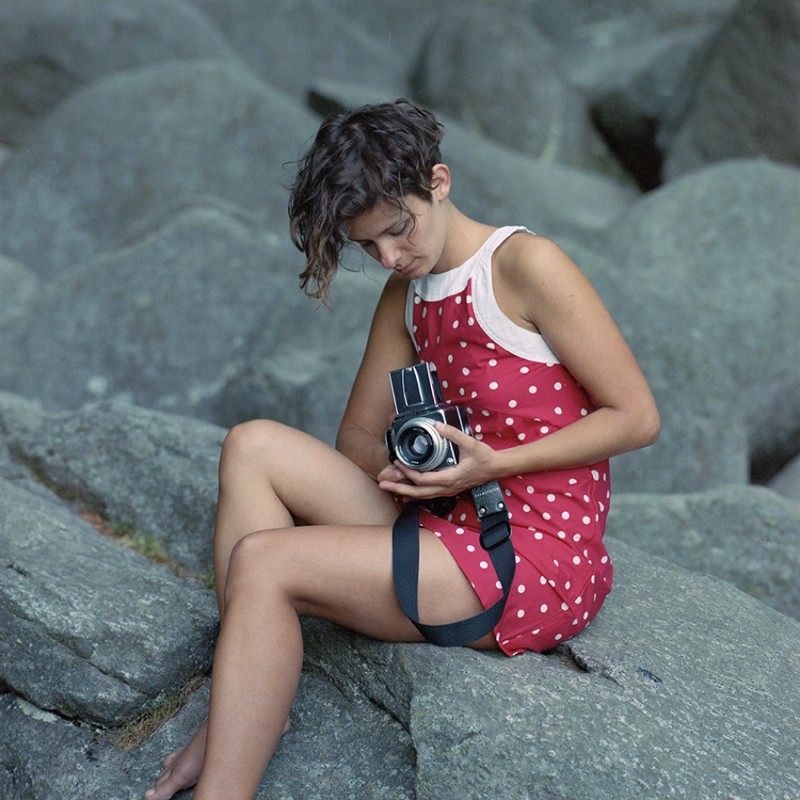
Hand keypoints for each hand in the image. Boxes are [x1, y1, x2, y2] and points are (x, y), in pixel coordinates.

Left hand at [378, 422, 497, 499]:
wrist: (497, 468)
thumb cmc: (485, 457)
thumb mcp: (471, 443)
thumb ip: (454, 434)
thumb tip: (438, 426)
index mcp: (450, 478)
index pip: (424, 479)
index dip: (408, 472)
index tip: (398, 462)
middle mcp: (447, 487)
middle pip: (419, 493)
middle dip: (399, 489)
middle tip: (382, 484)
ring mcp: (448, 490)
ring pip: (423, 496)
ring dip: (405, 492)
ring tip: (389, 489)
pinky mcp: (449, 489)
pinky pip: (429, 495)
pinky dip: (415, 494)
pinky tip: (407, 493)